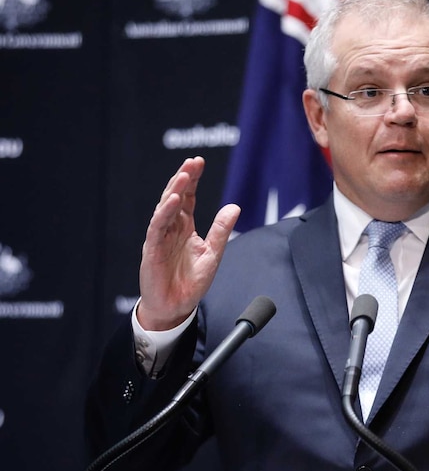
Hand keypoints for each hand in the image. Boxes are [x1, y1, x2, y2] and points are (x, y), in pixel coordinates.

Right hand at [137, 157, 239, 330]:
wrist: (176, 308)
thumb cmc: (190, 282)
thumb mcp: (213, 254)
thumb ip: (221, 231)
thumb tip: (234, 207)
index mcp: (184, 228)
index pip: (187, 198)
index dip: (193, 180)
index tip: (199, 162)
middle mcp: (171, 229)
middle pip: (175, 197)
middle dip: (183, 178)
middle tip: (193, 162)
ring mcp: (160, 238)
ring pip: (164, 208)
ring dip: (173, 190)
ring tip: (184, 175)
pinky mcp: (152, 250)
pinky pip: (157, 227)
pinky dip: (164, 212)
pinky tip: (173, 200)